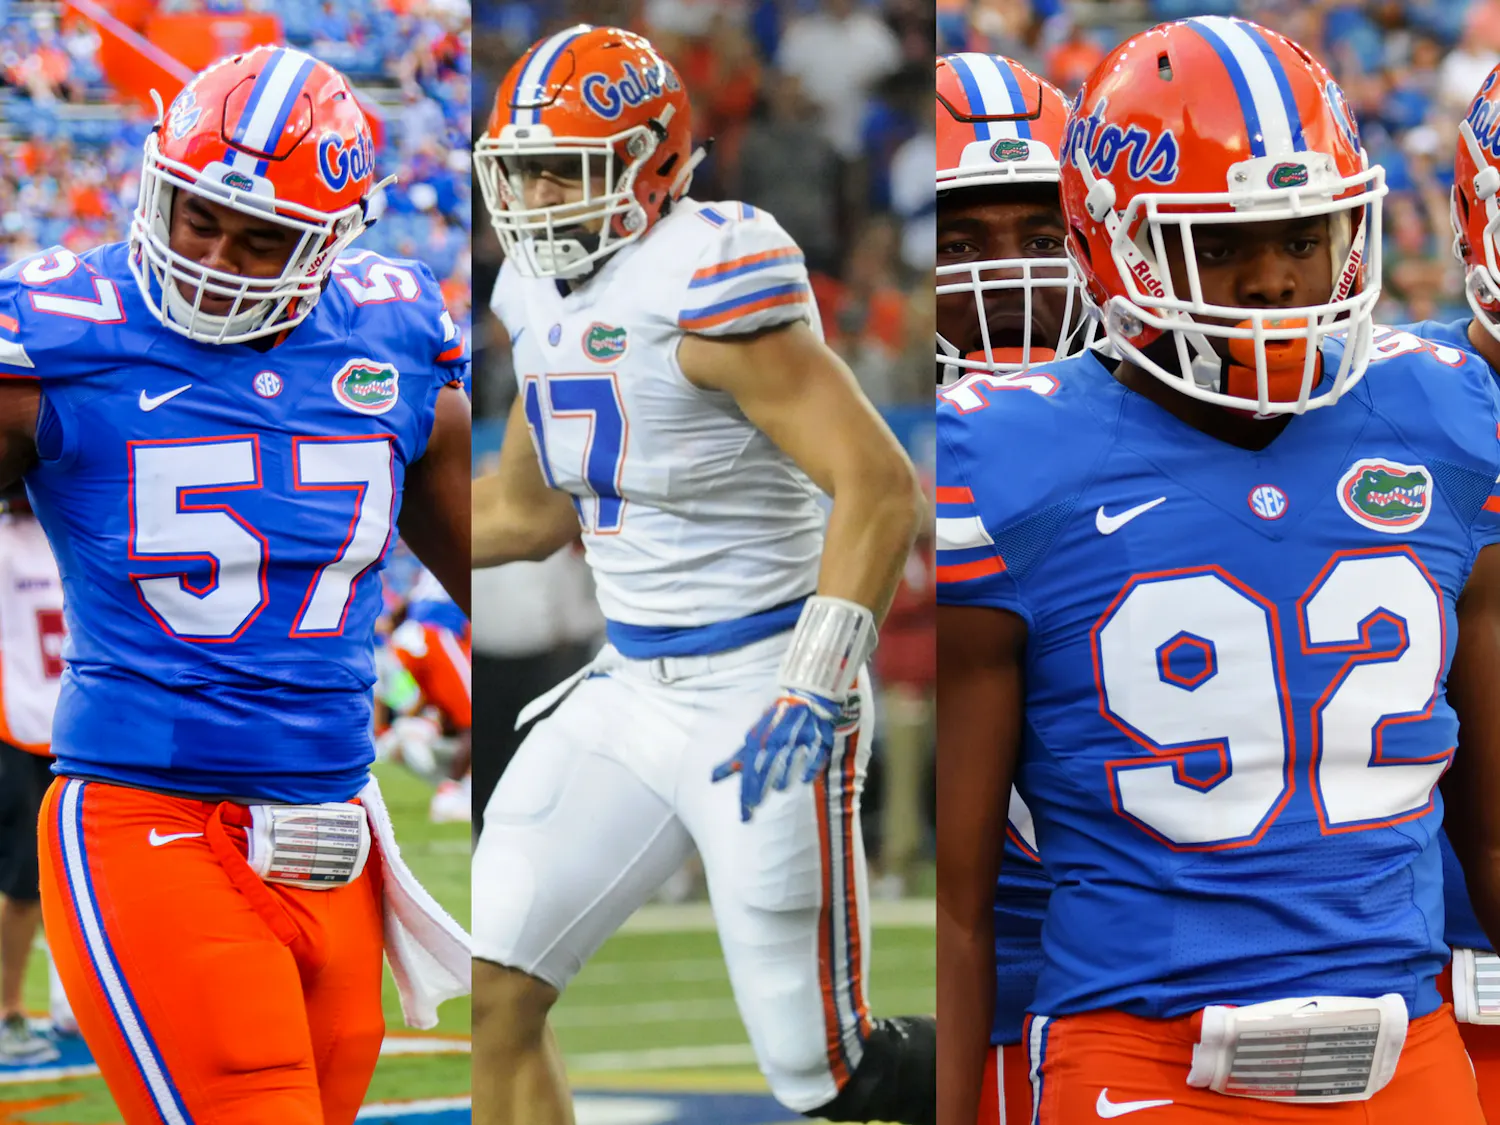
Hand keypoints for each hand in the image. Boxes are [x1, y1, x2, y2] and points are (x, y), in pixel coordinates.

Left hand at [712, 689, 839, 821]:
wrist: (802, 699)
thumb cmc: (773, 725)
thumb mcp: (752, 740)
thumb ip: (736, 761)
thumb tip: (713, 778)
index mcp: (759, 742)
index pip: (749, 772)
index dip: (746, 792)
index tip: (744, 815)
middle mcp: (775, 741)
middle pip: (765, 768)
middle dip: (759, 788)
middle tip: (755, 806)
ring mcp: (797, 739)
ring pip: (788, 759)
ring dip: (783, 774)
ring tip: (779, 788)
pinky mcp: (817, 738)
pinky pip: (814, 754)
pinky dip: (810, 766)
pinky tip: (806, 779)